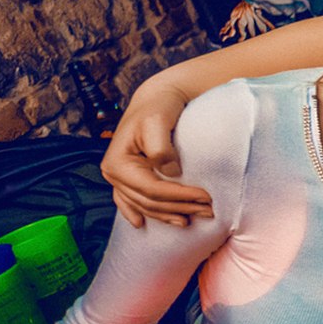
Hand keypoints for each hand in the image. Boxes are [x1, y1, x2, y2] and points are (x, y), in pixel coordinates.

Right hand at [100, 80, 211, 227]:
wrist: (155, 99)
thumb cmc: (158, 108)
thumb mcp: (158, 123)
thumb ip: (161, 149)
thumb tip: (171, 173)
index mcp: (117, 163)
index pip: (152, 189)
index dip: (179, 196)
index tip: (206, 197)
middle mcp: (112, 173)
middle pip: (149, 201)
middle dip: (180, 208)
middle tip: (209, 211)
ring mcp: (117, 178)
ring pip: (143, 205)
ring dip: (167, 214)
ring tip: (190, 221)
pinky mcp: (126, 177)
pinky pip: (130, 201)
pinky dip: (140, 213)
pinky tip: (142, 224)